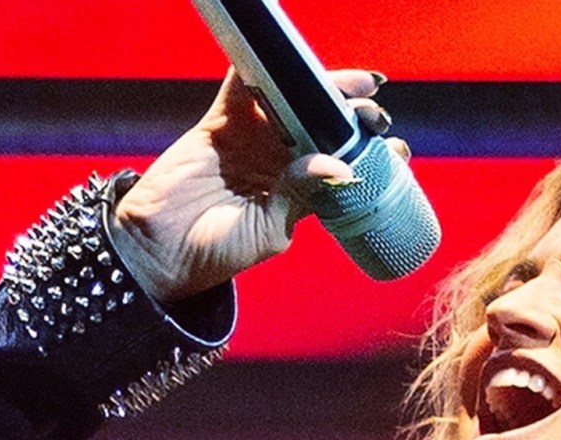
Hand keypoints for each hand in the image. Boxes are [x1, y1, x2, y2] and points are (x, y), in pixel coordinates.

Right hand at [109, 68, 394, 301]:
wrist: (161, 251)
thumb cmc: (217, 253)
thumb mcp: (270, 232)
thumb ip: (301, 198)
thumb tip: (336, 165)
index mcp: (298, 196)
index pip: (342, 169)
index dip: (371, 157)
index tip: (399, 151)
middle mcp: (279, 165)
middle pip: (324, 129)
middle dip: (354, 118)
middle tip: (379, 116)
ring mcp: (252, 142)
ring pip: (293, 105)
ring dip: (323, 91)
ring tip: (357, 88)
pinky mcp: (221, 125)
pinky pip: (242, 90)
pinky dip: (263, 72)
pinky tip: (291, 64)